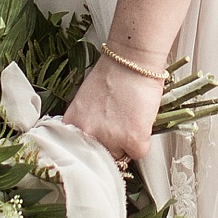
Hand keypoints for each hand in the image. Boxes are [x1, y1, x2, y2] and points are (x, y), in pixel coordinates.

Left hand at [63, 55, 161, 170]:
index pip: (79, 152)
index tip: (98, 147)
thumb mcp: (85, 101)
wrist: (132, 60)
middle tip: (119, 128)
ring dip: (127, 144)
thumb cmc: (112, 73)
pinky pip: (139, 153)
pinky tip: (142, 122)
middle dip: (110, 146)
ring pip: (120, 157)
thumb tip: (93, 139)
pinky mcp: (132, 140)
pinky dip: (144, 141)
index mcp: (73, 123)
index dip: (92, 149)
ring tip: (131, 120)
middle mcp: (87, 134)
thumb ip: (85, 122)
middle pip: (100, 157)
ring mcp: (110, 139)